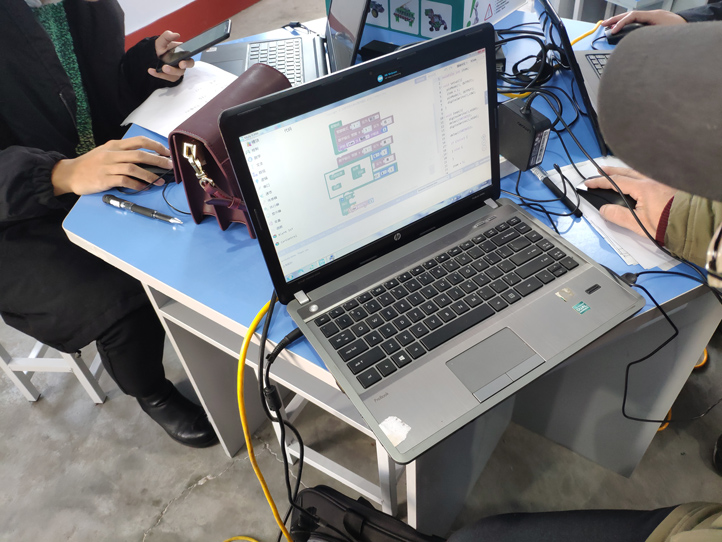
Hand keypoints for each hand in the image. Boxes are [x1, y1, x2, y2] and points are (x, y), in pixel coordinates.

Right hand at [51, 136, 172, 195]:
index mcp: (115, 145)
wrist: (70, 174)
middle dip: (158, 160)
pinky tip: (143, 188)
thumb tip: (147, 158)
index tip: (167, 152)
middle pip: (140, 154)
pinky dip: (137, 185)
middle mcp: (112, 154)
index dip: (156, 145)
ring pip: (134, 168)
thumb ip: (124, 153)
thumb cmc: (91, 164)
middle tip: (170, 166)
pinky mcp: (104, 179)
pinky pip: (125, 181)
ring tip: (160, 181)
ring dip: (150, 175)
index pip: (139, 141)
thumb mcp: (106, 152)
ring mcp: (108, 166)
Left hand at [148, 30, 194, 81]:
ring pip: (174, 75)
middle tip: (168, 67)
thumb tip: (176, 35)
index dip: (187, 63)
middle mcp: (181, 65)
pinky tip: (151, 70)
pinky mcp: (170, 77)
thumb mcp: (163, 40)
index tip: (182, 63)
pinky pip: (165, 78)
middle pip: (182, 70)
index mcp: (183, 56)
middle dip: (176, 70)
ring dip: (168, 72)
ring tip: (162, 68)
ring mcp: (175, 72)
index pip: (189, 61)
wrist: (153, 55)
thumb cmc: (162, 48)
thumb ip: (168, 36)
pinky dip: (158, 74)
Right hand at [584, 167, 676, 238]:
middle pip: (626, 172)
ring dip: (624, 171)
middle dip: (611, 171)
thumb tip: (604, 209)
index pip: (616, 181)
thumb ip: (618, 216)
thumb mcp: (638, 224)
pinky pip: (647, 175)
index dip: (600, 182)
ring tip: (615, 173)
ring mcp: (661, 182)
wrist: (689, 226)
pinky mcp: (667, 186)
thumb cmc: (666, 225)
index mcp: (643, 188)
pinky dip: (636, 174)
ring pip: (638, 172)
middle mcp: (652, 181)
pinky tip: (635, 179)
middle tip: (599, 170)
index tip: (589, 182)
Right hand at [602, 9, 685, 33]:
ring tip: (609, 27)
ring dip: (620, 21)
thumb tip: (633, 42)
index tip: (613, 30)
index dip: (621, 23)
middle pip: (630, 14)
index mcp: (654, 16)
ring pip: (633, 17)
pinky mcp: (654, 23)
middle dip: (616, 19)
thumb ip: (648, 38)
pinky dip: (628, 24)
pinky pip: (637, 21)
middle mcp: (653, 15)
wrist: (691, 28)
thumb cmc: (680, 32)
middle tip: (604, 24)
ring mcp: (653, 18)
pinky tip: (622, 29)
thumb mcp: (663, 36)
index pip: (633, 16)